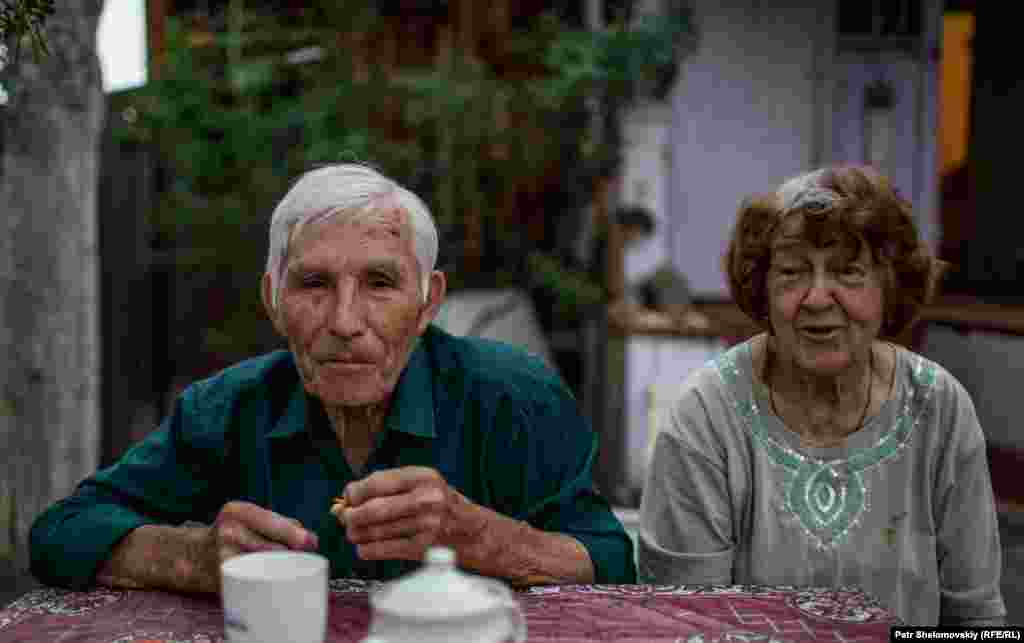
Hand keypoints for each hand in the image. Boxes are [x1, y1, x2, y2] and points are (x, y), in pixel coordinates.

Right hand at [96, 501, 317, 594]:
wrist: (189, 555)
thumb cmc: (232, 535)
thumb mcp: (250, 519)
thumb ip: (280, 524)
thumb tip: (312, 541)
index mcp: (237, 511)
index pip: (273, 522)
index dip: (296, 534)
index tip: (312, 543)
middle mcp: (228, 531)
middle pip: (273, 547)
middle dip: (293, 555)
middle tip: (300, 559)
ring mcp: (223, 556)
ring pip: (267, 565)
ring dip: (282, 570)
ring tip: (285, 569)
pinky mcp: (222, 578)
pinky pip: (254, 581)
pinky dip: (267, 582)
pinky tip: (270, 582)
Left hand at [339, 466, 594, 585]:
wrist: (474, 530)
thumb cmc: (440, 503)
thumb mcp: (422, 483)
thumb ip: (388, 487)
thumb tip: (344, 499)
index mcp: (424, 476)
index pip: (378, 482)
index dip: (355, 491)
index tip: (348, 497)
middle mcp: (426, 498)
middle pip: (372, 509)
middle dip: (351, 516)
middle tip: (345, 519)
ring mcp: (426, 525)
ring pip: (375, 531)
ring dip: (356, 534)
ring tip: (354, 533)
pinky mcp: (424, 547)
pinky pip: (384, 550)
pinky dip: (367, 549)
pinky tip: (364, 547)